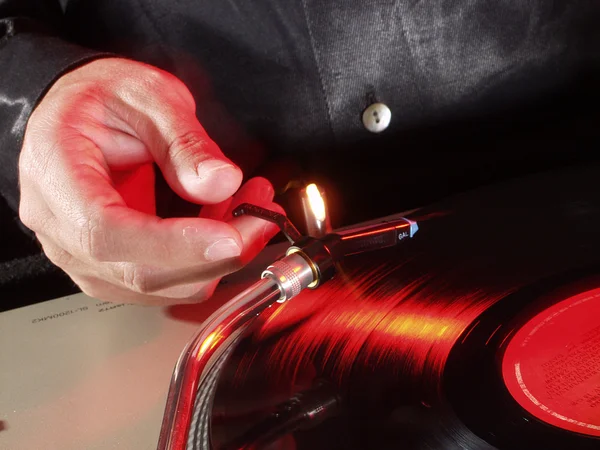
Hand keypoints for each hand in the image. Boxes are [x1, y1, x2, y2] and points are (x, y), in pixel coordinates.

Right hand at [18, 58, 280, 304]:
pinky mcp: (111, 268)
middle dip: (214, 255)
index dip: (172, 244)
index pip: (105, 231)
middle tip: (262, 217)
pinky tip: (226, 224)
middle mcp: (59, 229)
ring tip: (250, 208)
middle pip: (140, 272)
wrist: (80, 114)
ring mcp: (83, 256)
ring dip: (217, 259)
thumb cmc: (102, 99)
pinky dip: (205, 261)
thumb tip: (222, 182)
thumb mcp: (147, 96)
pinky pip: (165, 283)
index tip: (229, 237)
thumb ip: (184, 142)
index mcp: (55, 175)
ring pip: (160, 287)